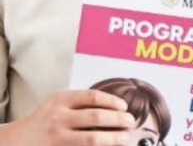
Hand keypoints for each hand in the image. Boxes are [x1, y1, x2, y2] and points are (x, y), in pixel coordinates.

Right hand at [0, 89, 135, 145]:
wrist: (19, 140)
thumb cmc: (45, 120)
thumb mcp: (59, 104)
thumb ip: (82, 103)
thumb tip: (117, 108)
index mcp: (60, 100)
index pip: (92, 97)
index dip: (112, 101)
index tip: (124, 107)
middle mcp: (58, 118)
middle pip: (96, 117)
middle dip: (118, 120)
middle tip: (130, 122)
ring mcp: (58, 137)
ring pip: (92, 138)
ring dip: (113, 138)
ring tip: (125, 137)